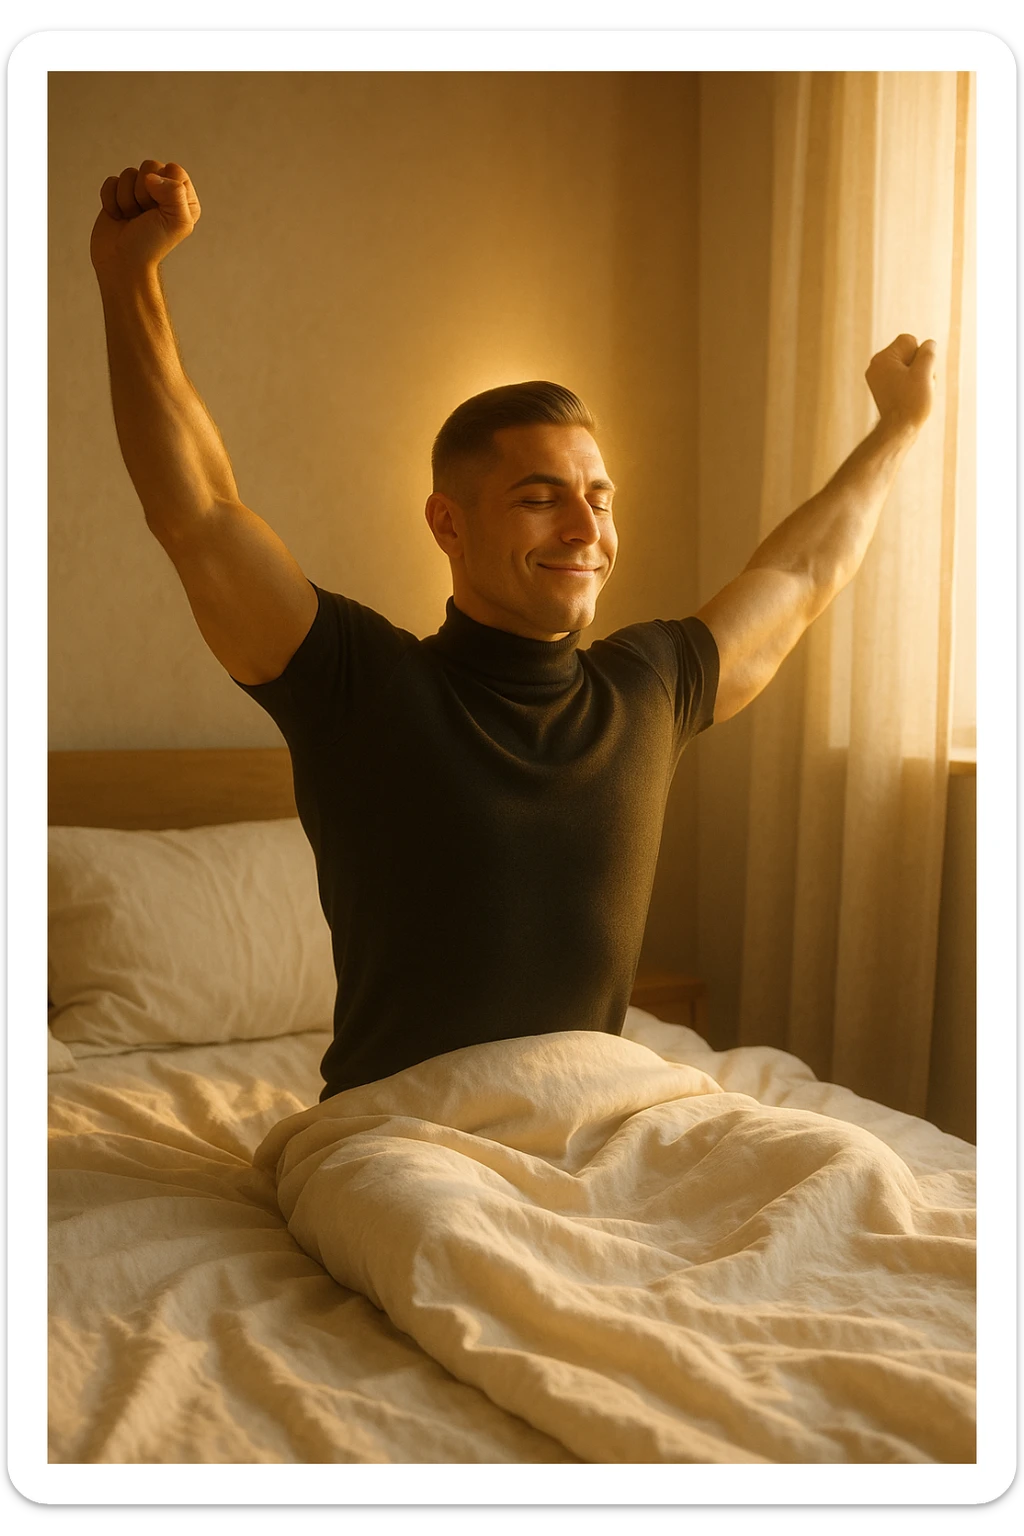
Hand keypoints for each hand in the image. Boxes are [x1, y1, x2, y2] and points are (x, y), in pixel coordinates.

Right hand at [90, 160, 200, 276]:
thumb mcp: (175, 221)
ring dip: (127, 199)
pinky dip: (111, 200)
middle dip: (143, 192)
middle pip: (149, 166)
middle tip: (145, 215)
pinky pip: (111, 181)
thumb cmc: (151, 246)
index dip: (164, 186)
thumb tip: (152, 177)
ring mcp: (139, 193)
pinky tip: (119, 216)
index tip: (159, 209)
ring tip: (132, 218)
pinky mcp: (118, 195)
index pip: (174, 170)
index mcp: (183, 199)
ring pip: (128, 173)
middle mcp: (163, 193)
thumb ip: (174, 192)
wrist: (121, 261)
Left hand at [865, 334, 937, 432]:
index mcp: (882, 358)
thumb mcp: (925, 372)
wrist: (899, 430)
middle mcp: (876, 366)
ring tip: (916, 392)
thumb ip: (928, 352)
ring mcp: (878, 378)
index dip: (920, 355)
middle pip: (909, 353)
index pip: (909, 340)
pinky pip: (902, 378)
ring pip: (908, 366)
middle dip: (920, 366)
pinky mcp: (883, 389)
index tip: (918, 373)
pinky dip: (911, 385)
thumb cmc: (912, 401)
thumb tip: (928, 344)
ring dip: (918, 376)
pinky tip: (912, 398)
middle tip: (919, 385)